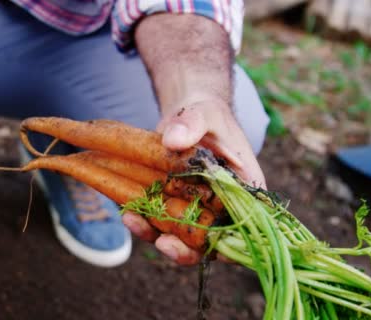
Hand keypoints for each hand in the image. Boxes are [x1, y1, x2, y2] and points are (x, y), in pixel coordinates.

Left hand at [122, 100, 265, 264]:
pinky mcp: (171, 206)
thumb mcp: (204, 114)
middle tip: (163, 243)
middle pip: (208, 242)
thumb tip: (173, 139)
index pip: (243, 230)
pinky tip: (125, 210)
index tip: (206, 246)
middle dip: (184, 249)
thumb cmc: (207, 114)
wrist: (189, 114)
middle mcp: (221, 208)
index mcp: (244, 192)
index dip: (226, 246)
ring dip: (155, 234)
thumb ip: (192, 125)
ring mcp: (195, 209)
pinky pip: (158, 221)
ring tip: (132, 219)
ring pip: (178, 235)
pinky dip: (142, 219)